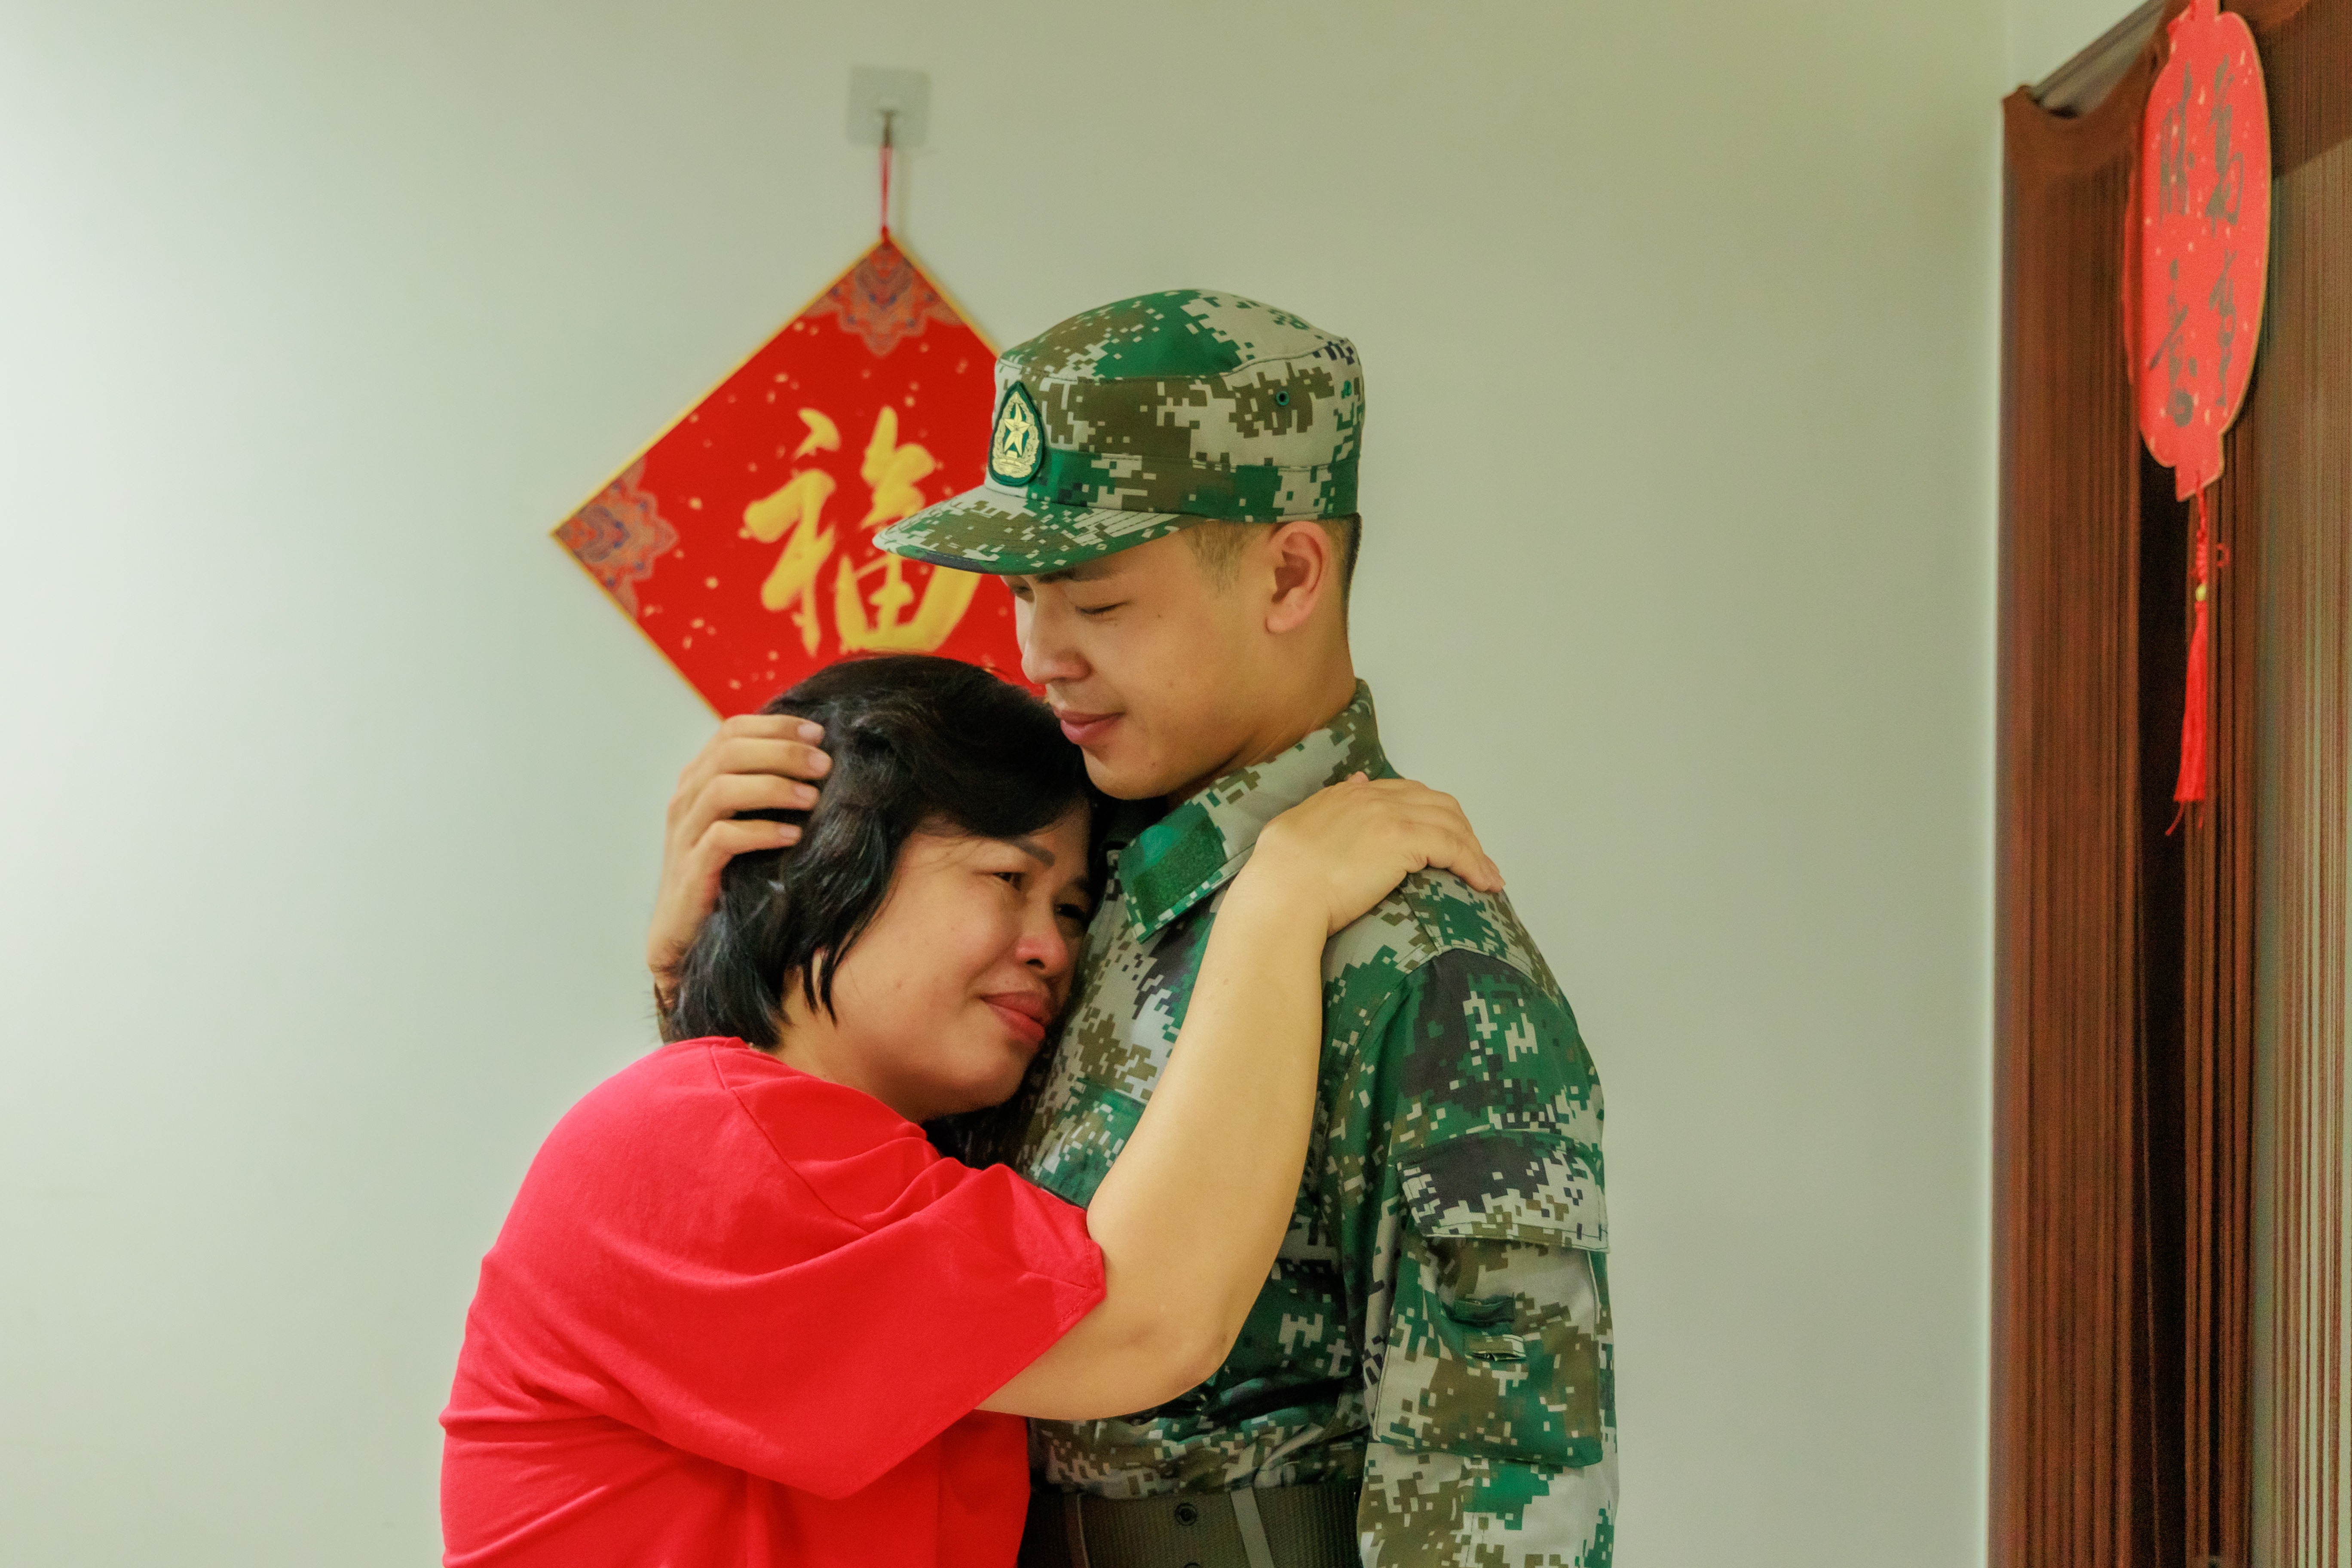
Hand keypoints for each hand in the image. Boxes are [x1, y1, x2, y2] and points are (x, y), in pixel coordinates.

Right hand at [648, 714, 833, 993]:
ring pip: (722, 788)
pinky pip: (721, 838)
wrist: (686, 937)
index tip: (819, 732)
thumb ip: (768, 791)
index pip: (731, 731)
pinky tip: (793, 836)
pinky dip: (760, 831)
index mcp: (698, 780)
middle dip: (782, 751)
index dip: (775, 726)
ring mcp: (683, 835)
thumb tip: (823, 762)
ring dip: (773, 787)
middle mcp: (685, 800)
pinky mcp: (690, 871)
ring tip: (813, 798)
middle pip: (728, 752)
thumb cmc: (728, 875)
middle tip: (824, 764)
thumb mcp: (748, 824)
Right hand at [1242, 775, 1502, 936]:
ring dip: (1474, 849)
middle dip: (1460, 829)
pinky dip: (1475, 863)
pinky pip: (1454, 847)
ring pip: (1450, 823)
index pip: (1403, 793)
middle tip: (1473, 859)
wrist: (1280, 893)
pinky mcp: (1404, 841)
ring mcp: (1389, 816)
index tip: (1441, 838)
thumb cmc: (1277, 877)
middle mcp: (1371, 797)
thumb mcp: (1295, 824)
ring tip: (1487, 876)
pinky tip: (1484, 883)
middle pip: (1435, 802)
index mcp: (1346, 795)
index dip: (1428, 814)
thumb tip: (1357, 780)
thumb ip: (1327, 803)